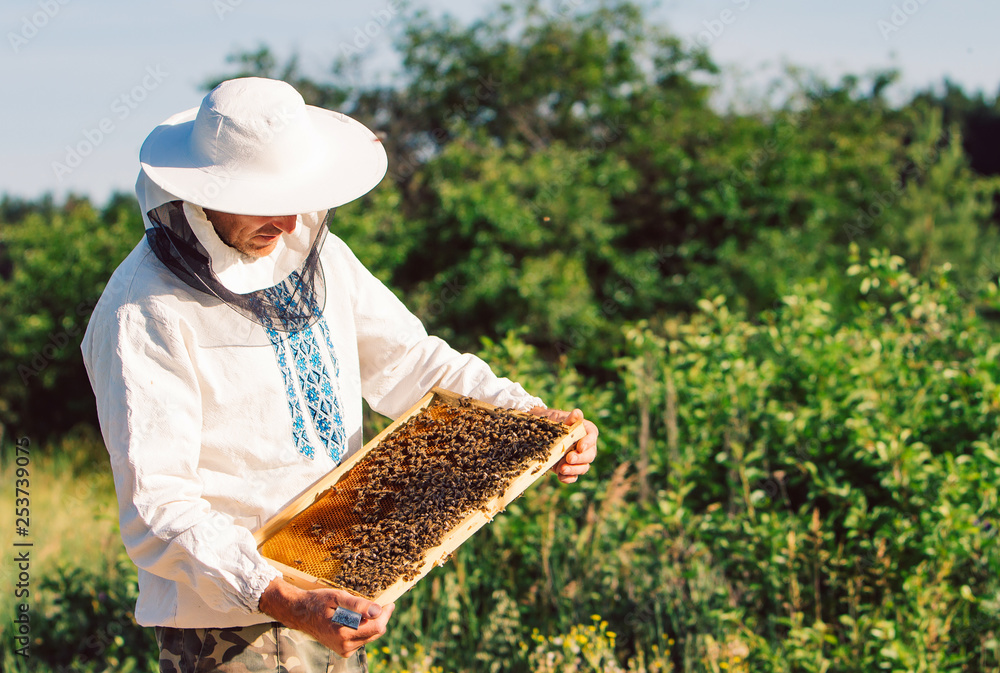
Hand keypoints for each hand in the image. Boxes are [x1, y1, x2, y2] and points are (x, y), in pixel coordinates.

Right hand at [258, 577, 394, 657]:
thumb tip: (377, 610)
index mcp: (343, 632)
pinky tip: (357, 619)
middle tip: (380, 604)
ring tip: (364, 610)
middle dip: (381, 618)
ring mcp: (344, 650)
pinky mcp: (344, 651)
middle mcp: (345, 645)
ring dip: (372, 623)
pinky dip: (364, 629)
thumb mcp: (337, 597)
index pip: (377, 626)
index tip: (389, 602)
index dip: (386, 613)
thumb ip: (358, 604)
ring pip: (371, 636)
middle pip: (376, 632)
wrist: (300, 614)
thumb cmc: (318, 602)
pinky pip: (363, 640)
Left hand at [529, 407, 598, 483]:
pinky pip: (573, 476)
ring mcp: (580, 460)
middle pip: (589, 455)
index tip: (580, 446)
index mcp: (588, 432)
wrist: (545, 433)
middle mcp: (587, 447)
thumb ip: (571, 419)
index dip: (587, 442)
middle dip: (580, 458)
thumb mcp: (562, 419)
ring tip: (562, 469)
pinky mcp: (571, 469)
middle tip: (569, 458)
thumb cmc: (557, 424)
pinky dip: (568, 478)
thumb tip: (577, 413)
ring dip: (574, 469)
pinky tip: (561, 476)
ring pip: (583, 468)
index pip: (592, 437)